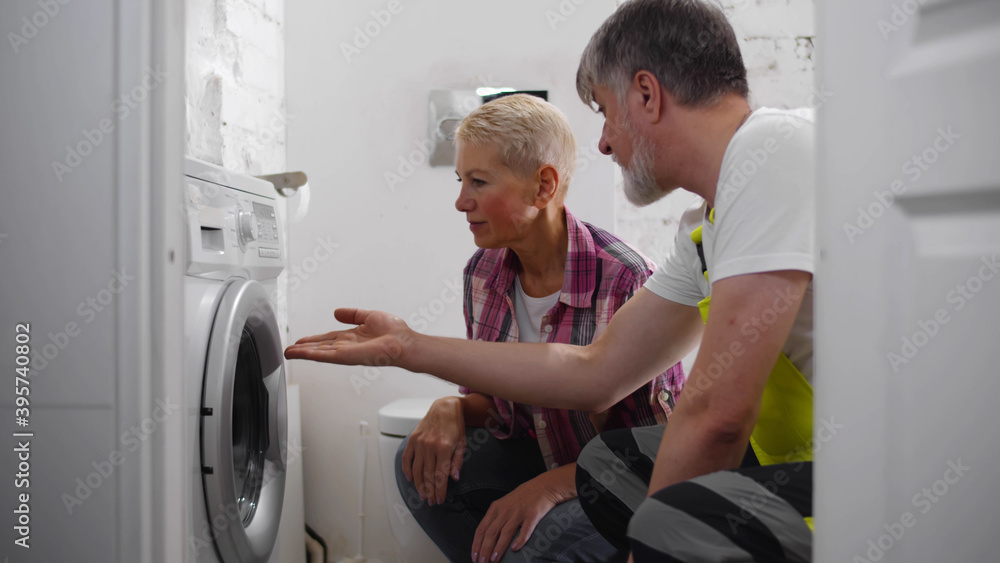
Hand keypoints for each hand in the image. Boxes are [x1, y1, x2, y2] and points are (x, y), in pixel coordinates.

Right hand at [284, 308, 410, 365]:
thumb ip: (353, 314)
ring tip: (288, 353)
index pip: (328, 339)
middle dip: (304, 348)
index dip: (313, 340)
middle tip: (289, 350)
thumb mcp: (369, 316)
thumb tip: (337, 312)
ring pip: (320, 353)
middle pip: (321, 347)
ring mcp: (346, 352)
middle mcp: (347, 346)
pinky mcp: (347, 356)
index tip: (300, 341)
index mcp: (352, 337)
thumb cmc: (395, 332)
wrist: (404, 342)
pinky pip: (326, 356)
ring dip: (303, 353)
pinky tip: (300, 353)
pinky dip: (311, 354)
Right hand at [400, 397, 466, 505]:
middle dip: (430, 491)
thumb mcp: (462, 443)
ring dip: (419, 485)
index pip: (441, 476)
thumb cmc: (455, 426)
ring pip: (417, 470)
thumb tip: (454, 478)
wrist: (445, 408)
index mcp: (445, 448)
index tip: (440, 500)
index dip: (440, 490)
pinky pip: (407, 458)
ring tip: (422, 495)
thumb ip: (457, 462)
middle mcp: (430, 446)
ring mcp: (419, 443)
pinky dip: (407, 470)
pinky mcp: (412, 439)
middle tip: (431, 502)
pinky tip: (411, 479)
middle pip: (428, 475)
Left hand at [471, 468, 572, 562]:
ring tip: (494, 560)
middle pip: (491, 532)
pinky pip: (526, 529)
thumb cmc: (522, 498)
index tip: (475, 557)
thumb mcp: (504, 504)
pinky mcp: (533, 515)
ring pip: (506, 532)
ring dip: (498, 548)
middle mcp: (505, 510)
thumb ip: (495, 519)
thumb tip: (485, 539)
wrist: (543, 486)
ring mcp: (519, 512)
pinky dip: (520, 539)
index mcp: (496, 508)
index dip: (477, 544)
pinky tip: (515, 549)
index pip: (482, 528)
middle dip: (485, 549)